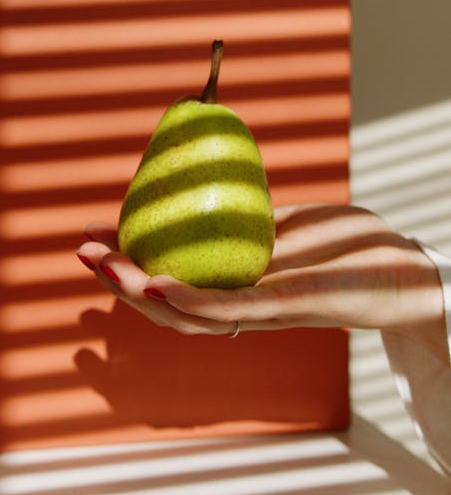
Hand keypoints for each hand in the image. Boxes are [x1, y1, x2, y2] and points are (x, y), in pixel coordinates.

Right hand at [76, 205, 447, 362]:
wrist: (410, 271)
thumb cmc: (353, 246)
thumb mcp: (293, 222)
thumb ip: (254, 218)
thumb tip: (213, 182)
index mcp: (240, 285)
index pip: (173, 280)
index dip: (131, 263)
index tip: (96, 234)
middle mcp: (244, 306)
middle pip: (168, 304)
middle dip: (120, 281)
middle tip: (83, 251)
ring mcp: (264, 312)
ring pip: (188, 312)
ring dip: (139, 291)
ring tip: (105, 265)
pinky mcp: (290, 309)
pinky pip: (231, 308)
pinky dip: (188, 300)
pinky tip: (155, 282)